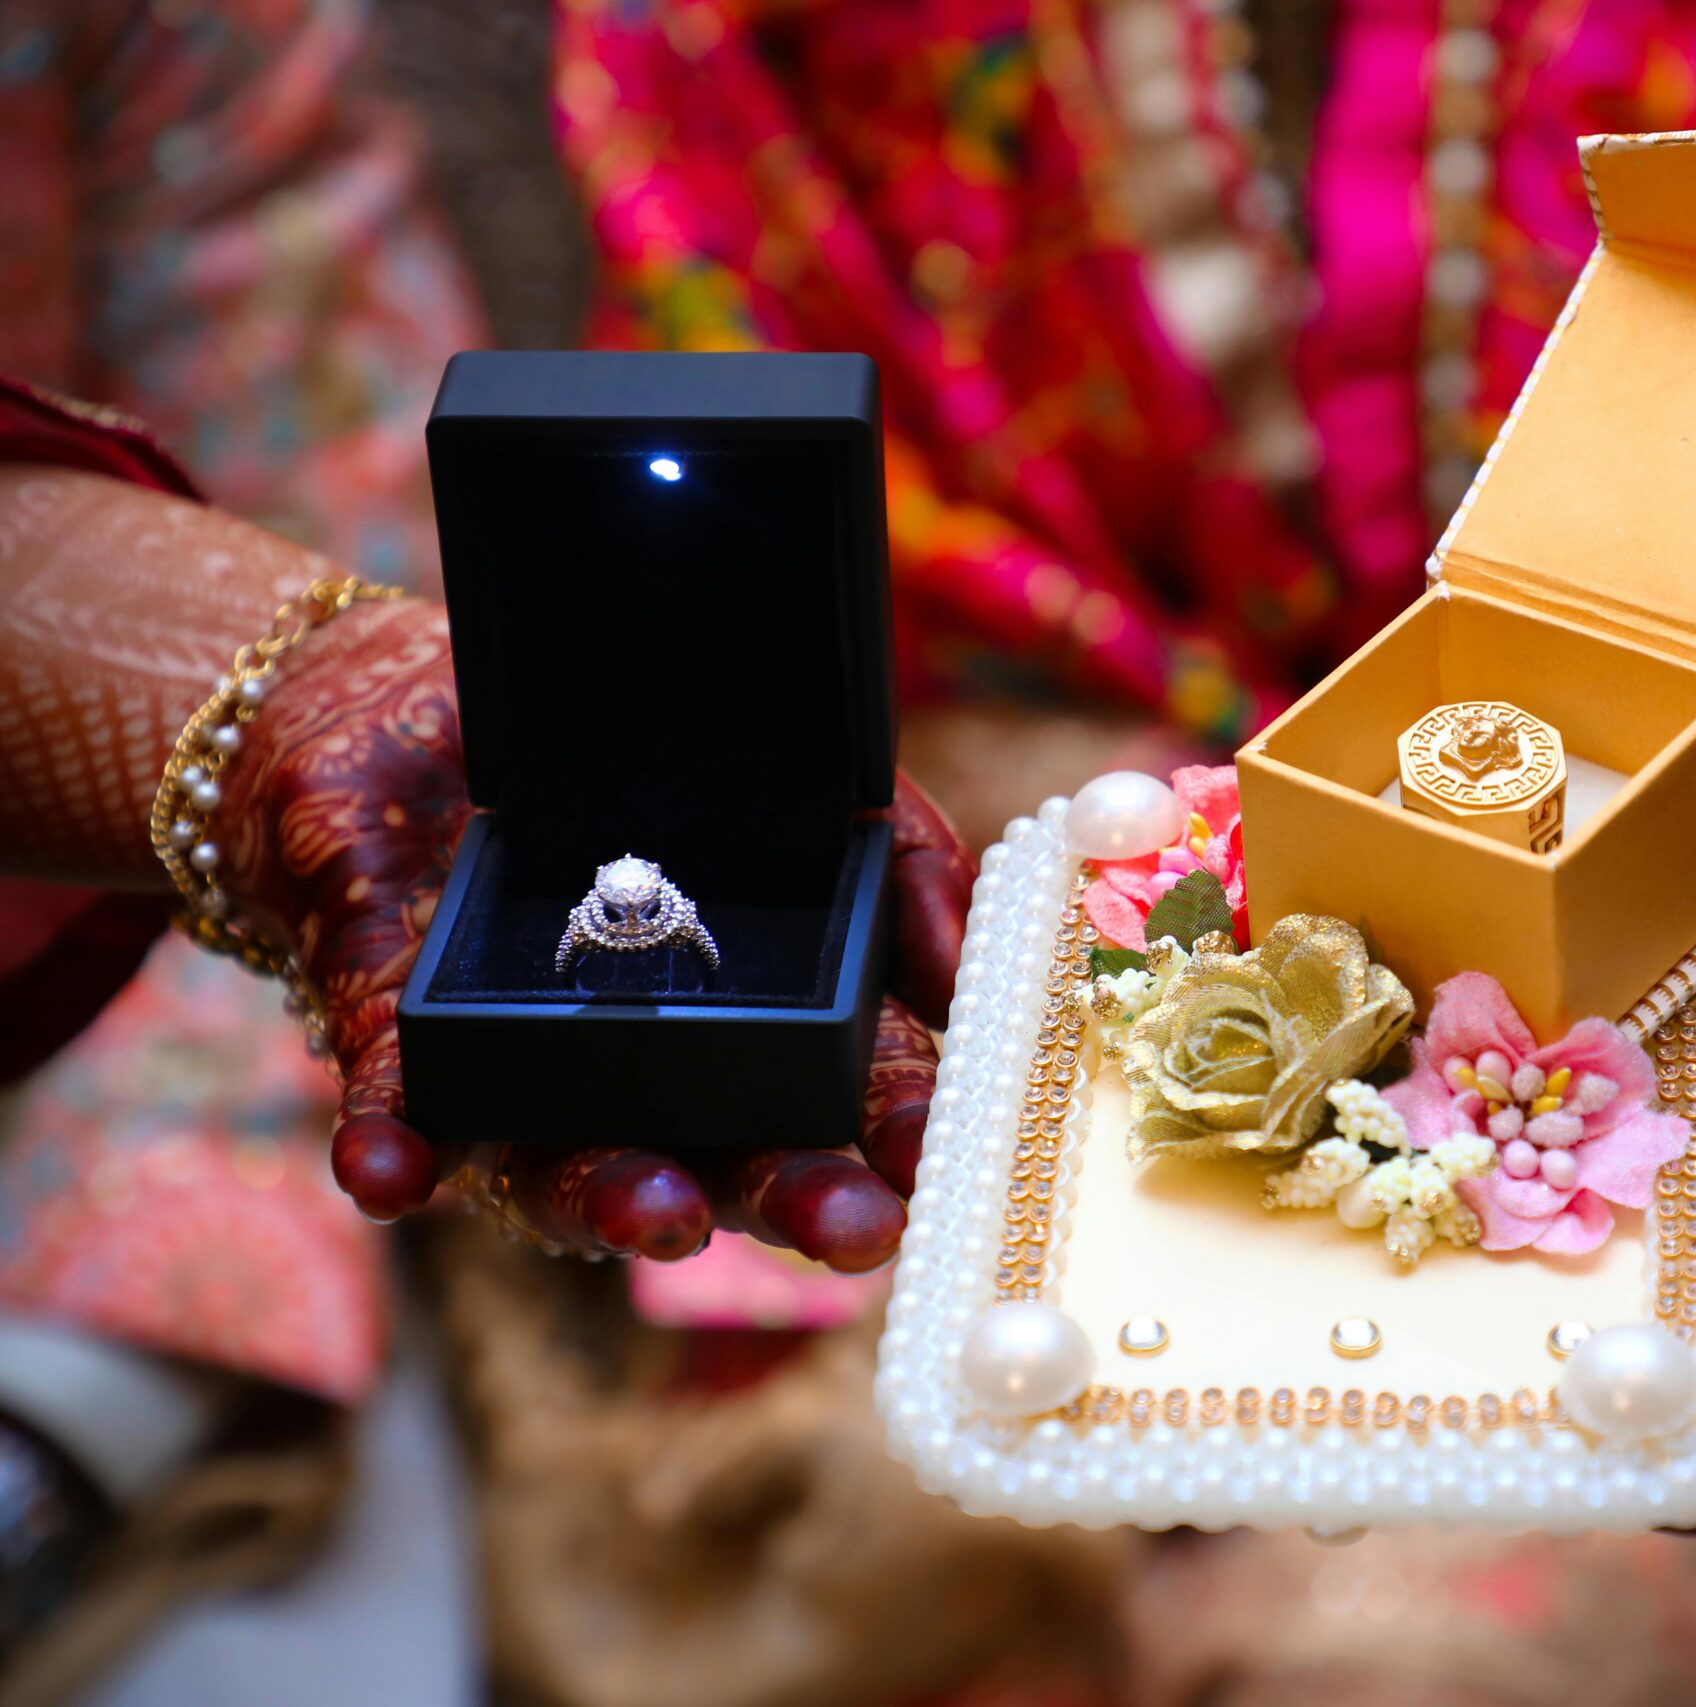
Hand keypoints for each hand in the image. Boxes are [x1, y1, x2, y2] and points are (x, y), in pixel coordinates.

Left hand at [209, 597, 974, 1266]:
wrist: (426, 691)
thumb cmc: (642, 750)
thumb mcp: (804, 782)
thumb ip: (904, 864)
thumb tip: (964, 974)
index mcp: (758, 1028)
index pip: (839, 1104)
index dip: (891, 1140)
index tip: (934, 1162)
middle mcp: (649, 1079)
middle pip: (726, 1168)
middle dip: (790, 1206)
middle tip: (854, 1230)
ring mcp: (525, 1073)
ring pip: (566, 1172)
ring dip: (610, 1204)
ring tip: (658, 1212)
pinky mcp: (396, 1035)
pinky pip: (398, 1107)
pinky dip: (395, 1149)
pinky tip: (394, 1177)